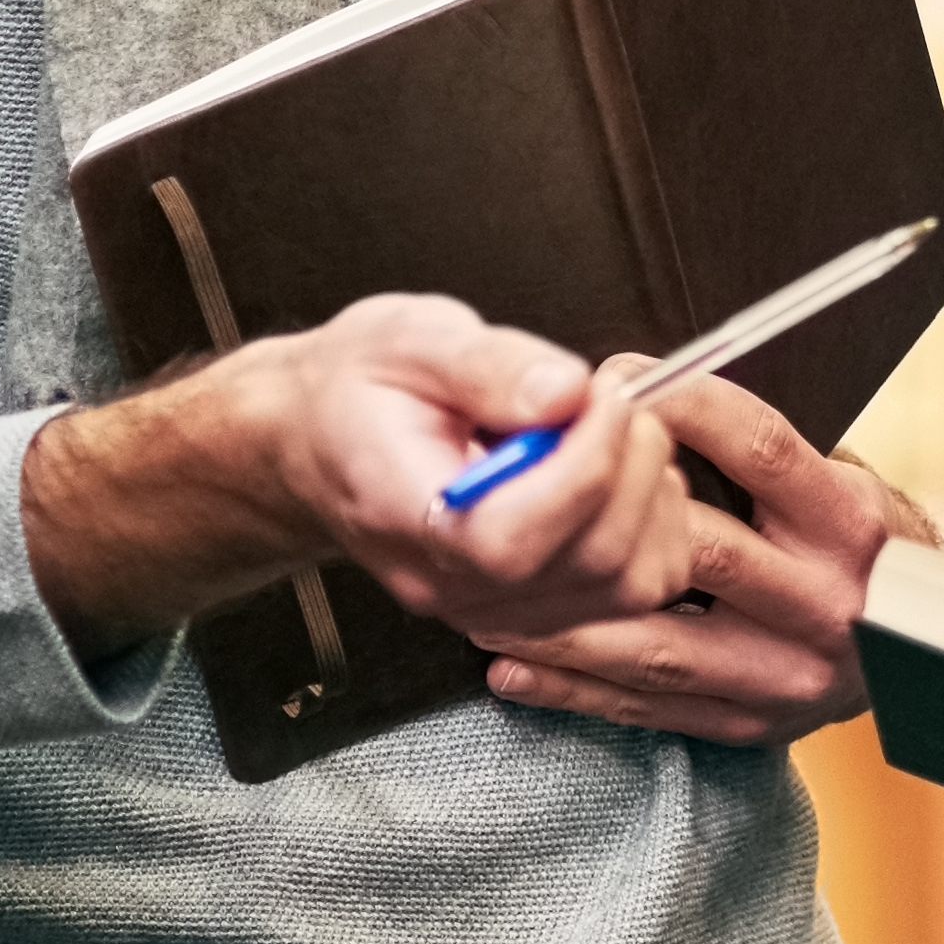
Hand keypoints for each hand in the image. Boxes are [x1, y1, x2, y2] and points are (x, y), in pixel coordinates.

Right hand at [24, 290, 705, 648]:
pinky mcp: (521, 605)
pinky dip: (642, 529)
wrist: (292, 445)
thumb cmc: (349, 386)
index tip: (599, 382)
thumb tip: (560, 388)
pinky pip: (617, 595)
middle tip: (621, 394)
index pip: (525, 533)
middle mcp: (452, 577)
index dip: (586, 463)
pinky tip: (614, 464)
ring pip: (626, 590)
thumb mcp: (406, 338)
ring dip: (651, 501)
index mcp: (412, 512)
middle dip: (637, 474)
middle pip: (601, 570)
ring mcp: (487, 604)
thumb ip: (485, 365)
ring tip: (614, 424)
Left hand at [479, 365, 936, 750]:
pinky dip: (573, 691)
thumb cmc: (860, 550)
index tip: (614, 380)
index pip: (758, 446)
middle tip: (520, 486)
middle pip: (696, 547)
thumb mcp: (840, 478)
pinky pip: (648, 708)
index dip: (678, 405)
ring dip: (561, 618)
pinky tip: (514, 667)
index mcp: (852, 524)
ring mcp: (789, 674)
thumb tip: (644, 391)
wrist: (926, 659)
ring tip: (486, 593)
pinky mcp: (752, 724)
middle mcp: (830, 603)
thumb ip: (752, 447)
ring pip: (657, 643)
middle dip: (599, 512)